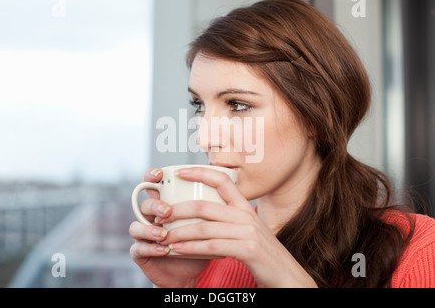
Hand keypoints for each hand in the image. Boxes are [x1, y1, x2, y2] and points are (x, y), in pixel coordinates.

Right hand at [129, 168, 208, 287]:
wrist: (192, 272)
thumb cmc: (200, 243)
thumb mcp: (207, 223)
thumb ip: (212, 203)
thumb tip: (233, 179)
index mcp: (165, 204)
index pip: (153, 185)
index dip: (152, 176)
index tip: (160, 174)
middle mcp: (152, 218)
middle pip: (145, 204)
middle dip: (154, 205)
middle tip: (167, 211)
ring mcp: (144, 236)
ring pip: (136, 227)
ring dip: (148, 229)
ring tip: (163, 233)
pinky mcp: (141, 253)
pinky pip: (139, 248)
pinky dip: (151, 249)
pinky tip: (163, 250)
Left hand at [158, 167, 316, 287]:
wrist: (287, 276)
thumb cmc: (263, 254)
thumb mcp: (249, 229)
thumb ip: (230, 218)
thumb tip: (204, 211)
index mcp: (245, 206)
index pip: (222, 179)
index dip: (199, 172)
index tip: (179, 171)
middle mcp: (246, 215)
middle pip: (204, 205)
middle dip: (177, 209)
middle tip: (160, 215)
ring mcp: (248, 232)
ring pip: (204, 227)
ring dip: (179, 232)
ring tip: (162, 236)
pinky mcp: (248, 249)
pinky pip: (211, 246)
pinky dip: (190, 248)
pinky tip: (177, 250)